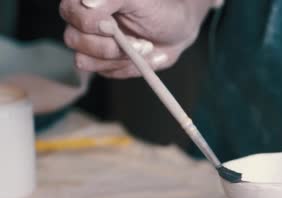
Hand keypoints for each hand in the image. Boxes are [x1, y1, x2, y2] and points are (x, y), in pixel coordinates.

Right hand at [60, 0, 220, 77]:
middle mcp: (84, 22)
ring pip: (85, 60)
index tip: (112, 25)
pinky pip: (105, 72)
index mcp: (87, 1)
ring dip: (120, 58)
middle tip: (138, 41)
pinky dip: (127, 67)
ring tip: (143, 47)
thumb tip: (87, 2)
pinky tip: (141, 57)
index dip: (90, 22)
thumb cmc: (159, 10)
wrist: (177, 32)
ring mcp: (91, 44)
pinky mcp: (102, 64)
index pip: (70, 11)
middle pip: (74, 40)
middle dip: (111, 45)